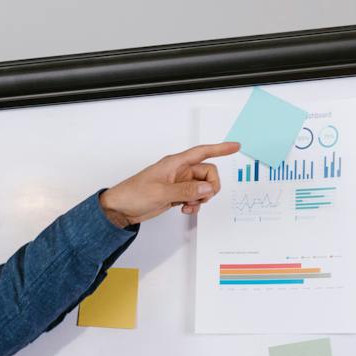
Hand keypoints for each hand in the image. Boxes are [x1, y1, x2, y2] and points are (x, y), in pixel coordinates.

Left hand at [98, 142, 241, 227]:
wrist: (120, 209)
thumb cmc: (133, 194)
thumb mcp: (162, 193)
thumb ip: (187, 190)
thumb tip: (207, 188)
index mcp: (175, 163)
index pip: (202, 152)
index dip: (220, 149)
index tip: (235, 147)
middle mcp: (179, 171)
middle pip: (208, 173)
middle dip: (210, 186)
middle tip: (201, 197)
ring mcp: (178, 184)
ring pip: (202, 187)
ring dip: (201, 198)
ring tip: (188, 205)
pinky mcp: (176, 195)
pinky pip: (194, 197)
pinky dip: (194, 204)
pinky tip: (185, 209)